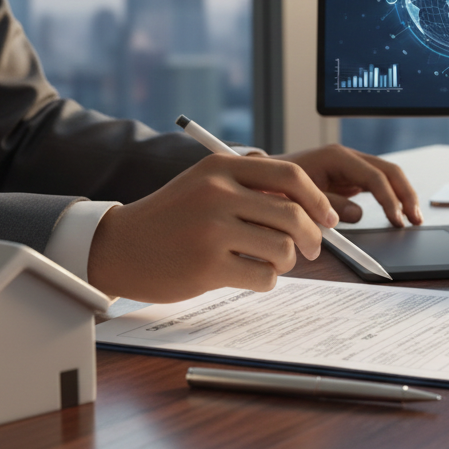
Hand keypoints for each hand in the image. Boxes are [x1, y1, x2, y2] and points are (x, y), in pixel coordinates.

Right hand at [87, 154, 337, 302]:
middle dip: (312, 238)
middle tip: (310, 249)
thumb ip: (250, 187)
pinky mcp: (207, 266)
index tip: (327, 218)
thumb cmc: (171, 219)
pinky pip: (264, 276)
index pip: (290, 177)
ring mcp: (212, 230)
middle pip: (293, 216)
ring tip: (270, 263)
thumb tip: (310, 206)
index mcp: (221, 167)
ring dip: (286, 262)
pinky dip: (266, 280)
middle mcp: (217, 193)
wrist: (120, 246)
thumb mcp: (205, 184)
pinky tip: (249, 276)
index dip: (317, 200)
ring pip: (283, 249)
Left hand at [275, 145, 422, 226]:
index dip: (389, 200)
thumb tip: (358, 214)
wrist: (261, 177)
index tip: (397, 221)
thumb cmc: (276, 185)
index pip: (375, 177)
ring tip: (413, 219)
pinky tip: (397, 214)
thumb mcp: (301, 197)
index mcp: (337, 157)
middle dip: (405, 195)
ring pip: (387, 176)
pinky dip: (389, 198)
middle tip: (415, 219)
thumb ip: (330, 205)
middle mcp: (347, 157)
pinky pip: (376, 184)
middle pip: (389, 171)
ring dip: (402, 196)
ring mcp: (350, 166)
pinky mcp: (349, 177)